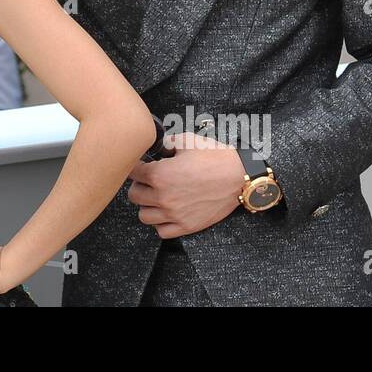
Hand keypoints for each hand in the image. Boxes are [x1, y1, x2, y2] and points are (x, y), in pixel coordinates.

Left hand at [127, 132, 245, 237]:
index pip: (132, 172)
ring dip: (147, 205)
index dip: (136, 166)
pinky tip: (167, 212)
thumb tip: (156, 144)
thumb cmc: (214, 157)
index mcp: (159, 175)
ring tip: (156, 197)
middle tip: (149, 180)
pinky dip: (161, 222)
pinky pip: (161, 231)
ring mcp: (174, 214)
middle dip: (139, 185)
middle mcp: (163, 197)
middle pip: (134, 195)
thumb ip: (166, 142)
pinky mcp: (186, 226)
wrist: (239, 176)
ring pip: (144, 216)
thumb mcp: (187, 140)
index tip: (141, 164)